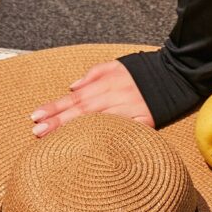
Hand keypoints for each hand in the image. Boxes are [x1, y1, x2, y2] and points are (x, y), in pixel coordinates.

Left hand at [30, 60, 154, 135]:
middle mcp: (115, 96)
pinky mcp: (144, 122)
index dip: (55, 107)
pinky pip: (122, 131)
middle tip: (36, 132)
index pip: (75, 98)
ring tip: (51, 140)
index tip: (35, 117)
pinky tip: (90, 147)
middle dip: (58, 122)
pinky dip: (106, 137)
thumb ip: (94, 74)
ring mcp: (129, 111)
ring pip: (97, 122)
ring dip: (73, 131)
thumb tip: (73, 87)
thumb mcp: (117, 65)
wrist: (176, 74)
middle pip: (82, 111)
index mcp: (107, 83)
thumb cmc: (143, 70)